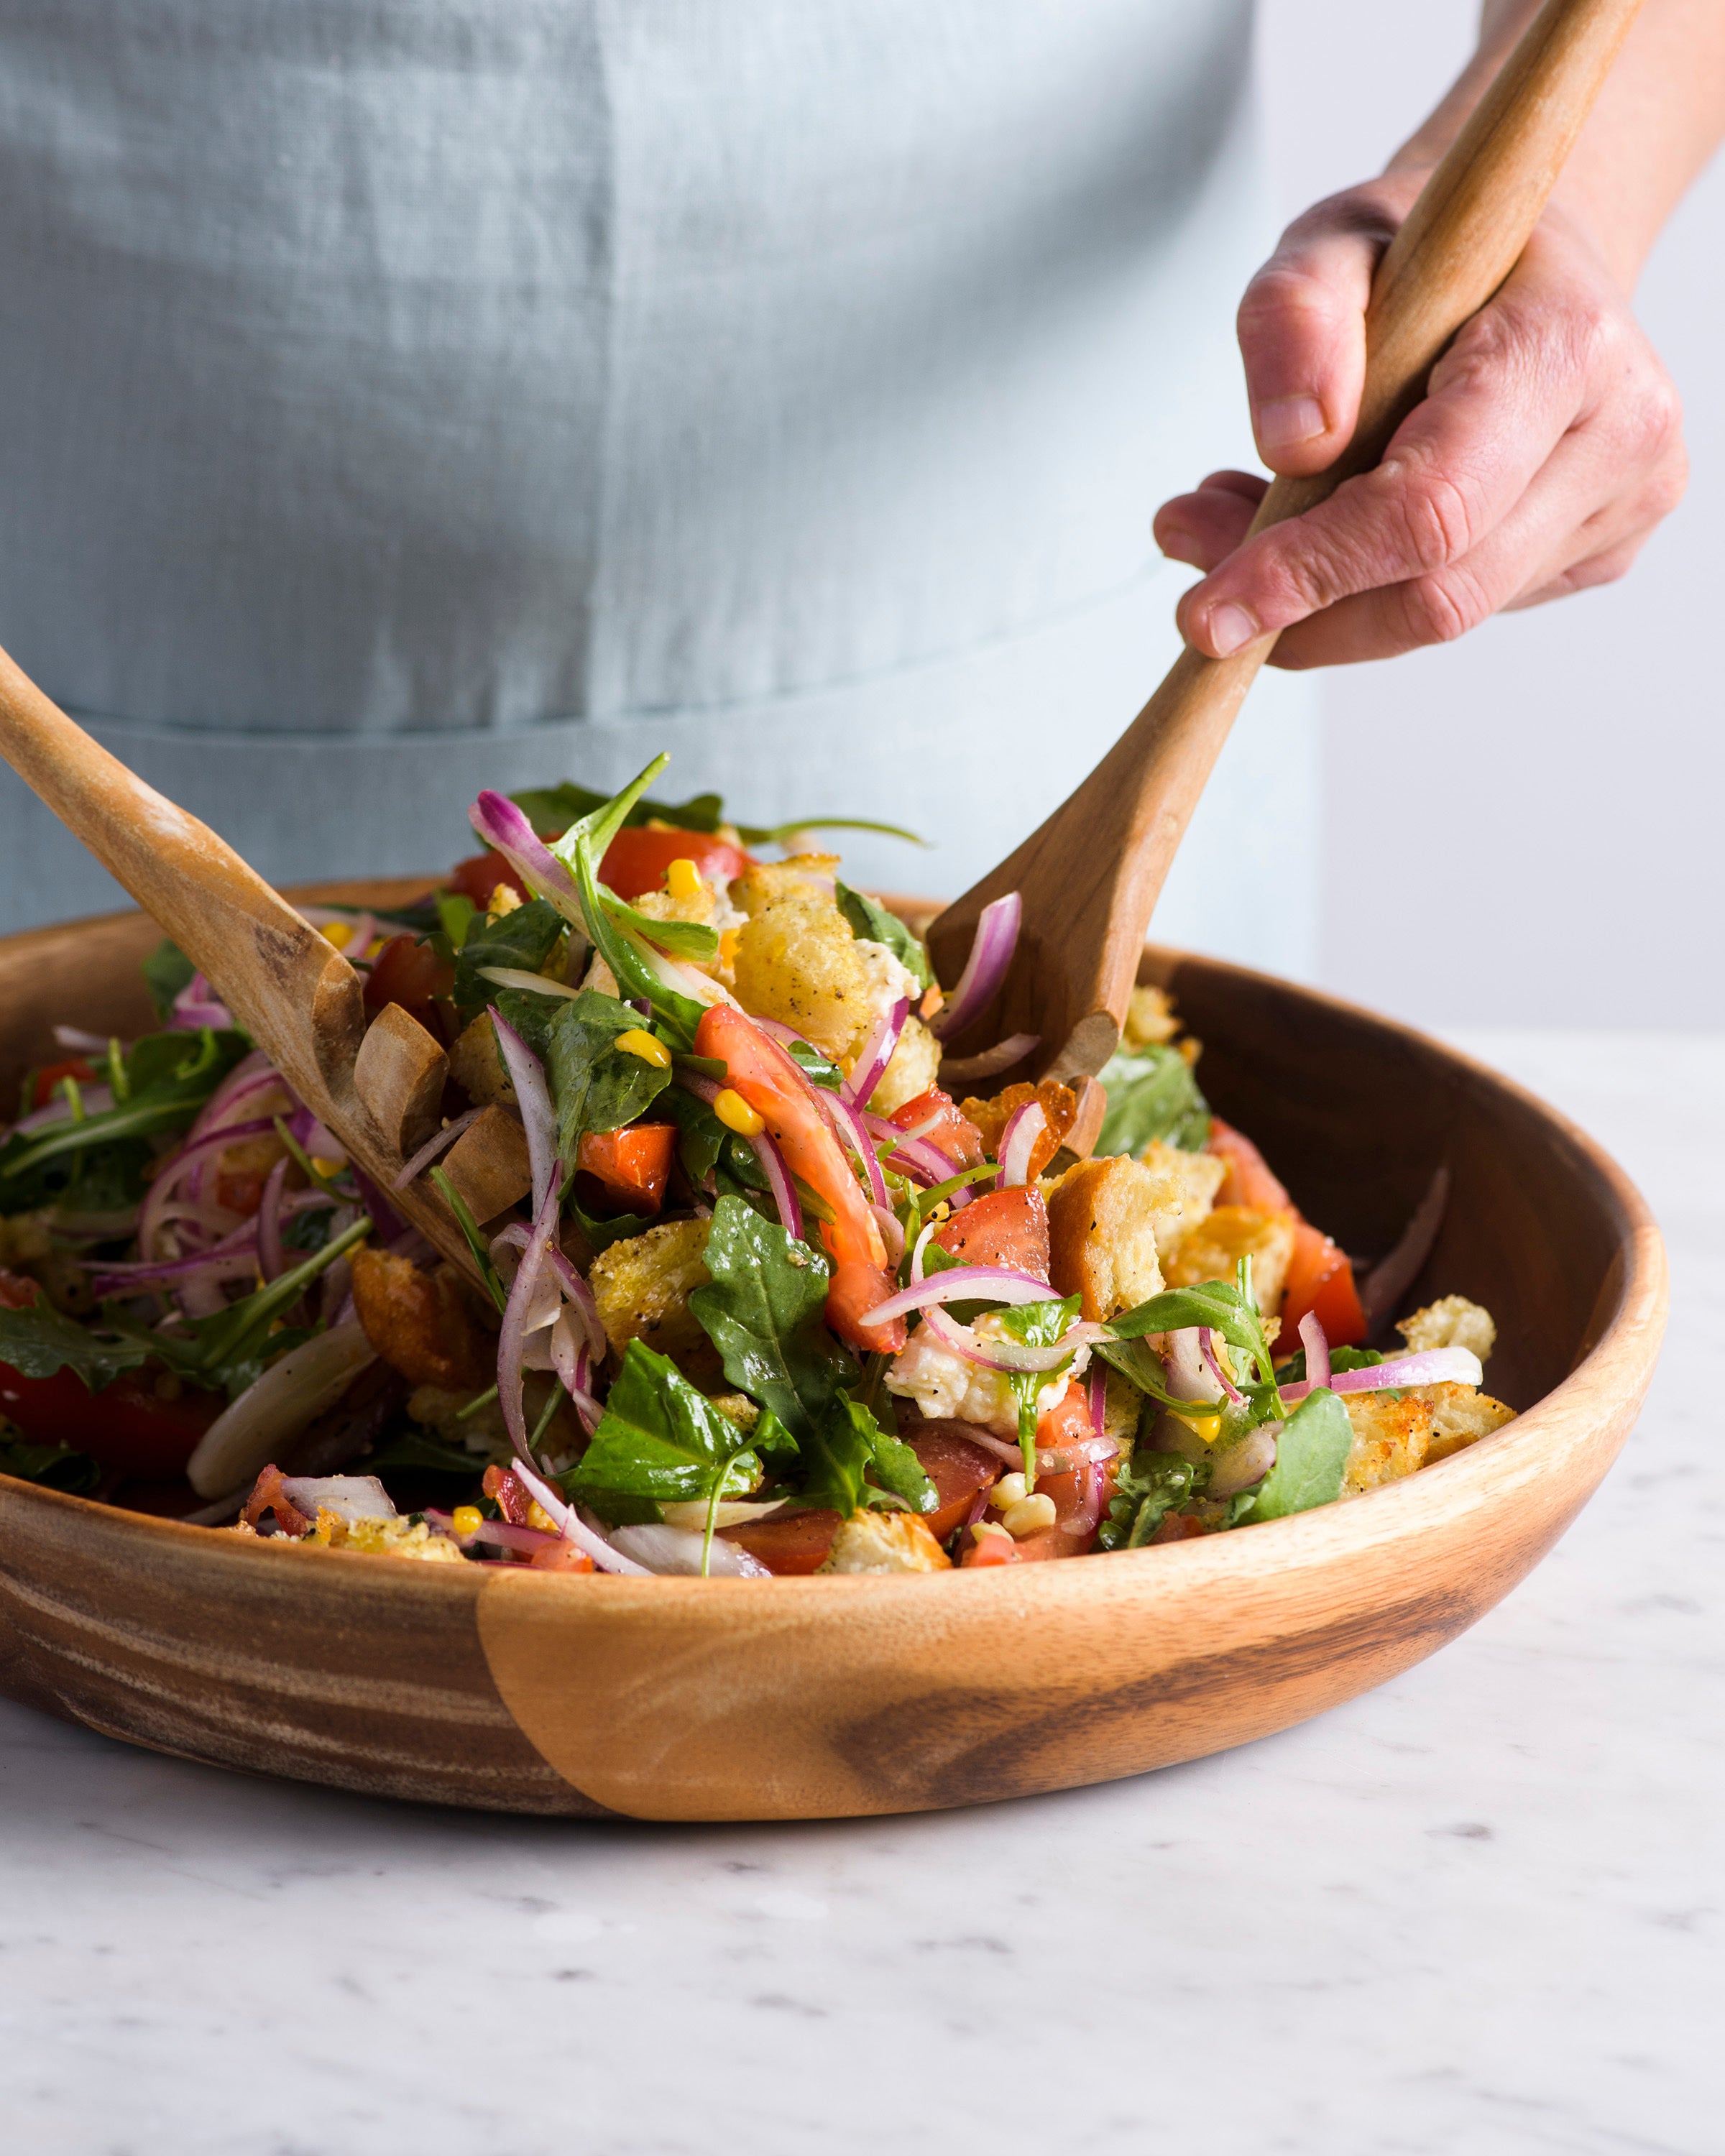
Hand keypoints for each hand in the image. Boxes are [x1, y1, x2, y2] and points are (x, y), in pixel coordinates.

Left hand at [1153, 174, 1687, 666]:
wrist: (1524, 259)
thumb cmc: (1429, 248)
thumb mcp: (1330, 240)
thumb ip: (1294, 318)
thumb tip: (1291, 444)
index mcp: (1568, 345)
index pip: (1431, 507)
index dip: (1312, 572)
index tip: (1205, 614)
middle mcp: (1622, 435)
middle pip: (1438, 593)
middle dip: (1299, 602)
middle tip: (1192, 557)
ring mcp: (1623, 505)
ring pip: (1440, 615)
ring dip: (1317, 599)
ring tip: (1236, 526)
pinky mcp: (1599, 551)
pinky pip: (1460, 608)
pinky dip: (1363, 592)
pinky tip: (1319, 528)